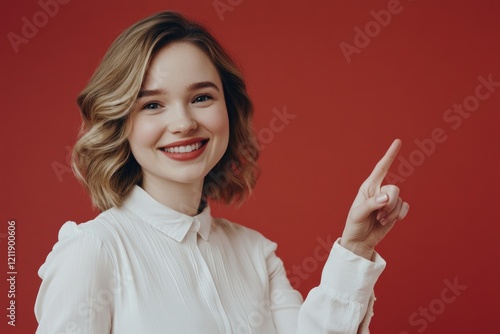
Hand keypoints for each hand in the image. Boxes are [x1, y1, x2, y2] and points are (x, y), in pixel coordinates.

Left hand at [340, 139, 409, 259]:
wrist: (360, 241)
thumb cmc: (355, 225)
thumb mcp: (358, 215)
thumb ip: (371, 204)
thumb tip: (386, 198)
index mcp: (368, 187)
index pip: (381, 168)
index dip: (390, 155)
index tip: (398, 141)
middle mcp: (379, 191)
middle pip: (394, 189)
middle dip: (389, 204)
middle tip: (378, 216)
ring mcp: (388, 201)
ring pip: (400, 200)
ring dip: (392, 213)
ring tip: (380, 220)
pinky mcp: (395, 210)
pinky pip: (405, 207)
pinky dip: (399, 215)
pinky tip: (389, 221)